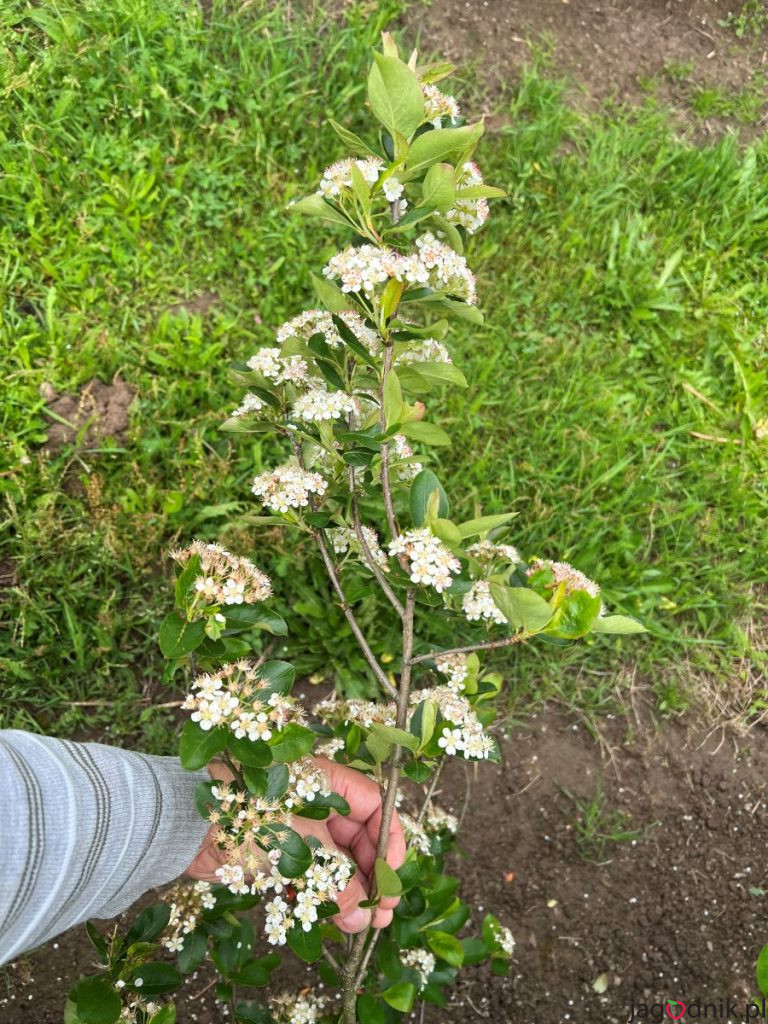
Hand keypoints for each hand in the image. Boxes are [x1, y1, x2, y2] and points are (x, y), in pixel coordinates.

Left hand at [186, 757, 405, 934]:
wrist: (186, 826)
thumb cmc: (249, 817)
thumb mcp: (302, 846)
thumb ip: (337, 879)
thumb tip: (365, 916)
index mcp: (326, 782)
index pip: (374, 806)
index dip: (388, 841)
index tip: (392, 877)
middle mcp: (316, 803)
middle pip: (357, 838)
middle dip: (370, 875)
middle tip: (381, 913)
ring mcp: (296, 829)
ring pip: (334, 861)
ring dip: (349, 891)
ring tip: (361, 925)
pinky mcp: (277, 854)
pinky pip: (310, 875)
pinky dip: (321, 895)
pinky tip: (333, 919)